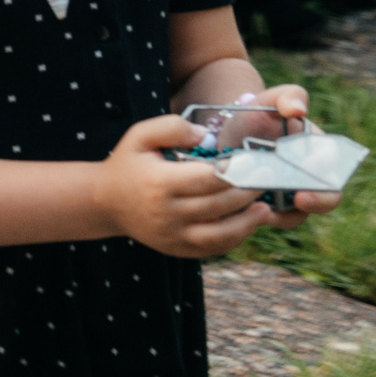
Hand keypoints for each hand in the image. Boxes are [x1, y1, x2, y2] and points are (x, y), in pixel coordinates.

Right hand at [94, 114, 305, 258]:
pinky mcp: (176, 249)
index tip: (258, 161)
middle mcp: (167, 214)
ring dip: (247, 222)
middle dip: (248, 192)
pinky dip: (232, 238)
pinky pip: (211, 249)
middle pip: (219, 205)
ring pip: (219, 234)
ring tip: (264, 208)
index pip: (209, 179)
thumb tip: (205, 135)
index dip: (238, 170)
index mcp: (161, 183)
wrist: (105, 202)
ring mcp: (172, 236)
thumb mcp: (140, 135)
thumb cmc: (128, 163)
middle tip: (269, 179)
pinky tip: (246, 223)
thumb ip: (172, 127)